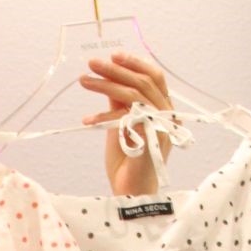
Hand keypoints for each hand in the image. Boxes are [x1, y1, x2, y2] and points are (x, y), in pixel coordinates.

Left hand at [79, 51, 173, 197]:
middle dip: (115, 69)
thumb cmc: (127, 162)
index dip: (135, 63)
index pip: (154, 77)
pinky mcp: (152, 139)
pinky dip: (104, 117)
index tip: (114, 55)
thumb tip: (107, 81)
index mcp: (163, 109)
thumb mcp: (120, 125)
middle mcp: (167, 115)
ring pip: (135, 94)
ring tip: (83, 80)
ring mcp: (162, 127)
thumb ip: (118, 104)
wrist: (132, 195)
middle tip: (91, 62)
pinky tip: (85, 121)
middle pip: (142, 81)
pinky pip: (127, 118)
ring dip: (105, 85)